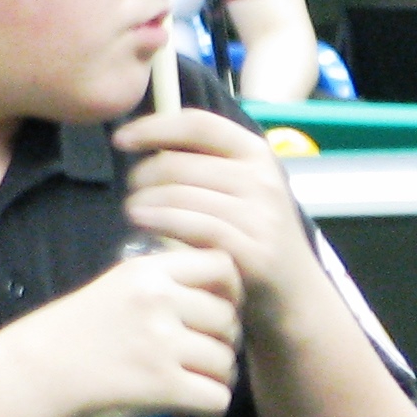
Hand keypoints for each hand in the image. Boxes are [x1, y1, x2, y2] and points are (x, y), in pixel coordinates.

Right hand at [2, 242, 241, 416]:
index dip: (230, 291)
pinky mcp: (161, 384)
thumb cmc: (63, 338)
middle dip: (223, 343)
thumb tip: (209, 299)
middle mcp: (158, 300)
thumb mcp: (111, 291)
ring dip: (216, 380)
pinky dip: (210, 411)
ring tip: (194, 390)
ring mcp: (161, 342)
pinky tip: (190, 415)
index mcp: (146, 271)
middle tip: (202, 362)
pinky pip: (216, 397)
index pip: (221, 265)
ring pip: (225, 361)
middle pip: (229, 317)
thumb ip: (156, 288)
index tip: (215, 313)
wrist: (28, 377)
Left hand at [114, 104, 317, 326]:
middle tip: (131, 190)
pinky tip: (142, 223)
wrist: (294, 292)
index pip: (198, 124)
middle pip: (180, 163)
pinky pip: (193, 227)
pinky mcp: (253, 251)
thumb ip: (206, 163)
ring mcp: (259, 215)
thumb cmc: (253, 234)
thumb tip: (150, 138)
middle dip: (143, 174)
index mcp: (255, 153)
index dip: (154, 127)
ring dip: (144, 200)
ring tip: (132, 209)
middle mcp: (261, 178)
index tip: (122, 139)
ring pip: (181, 195)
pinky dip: (160, 222)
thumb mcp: (241, 188)